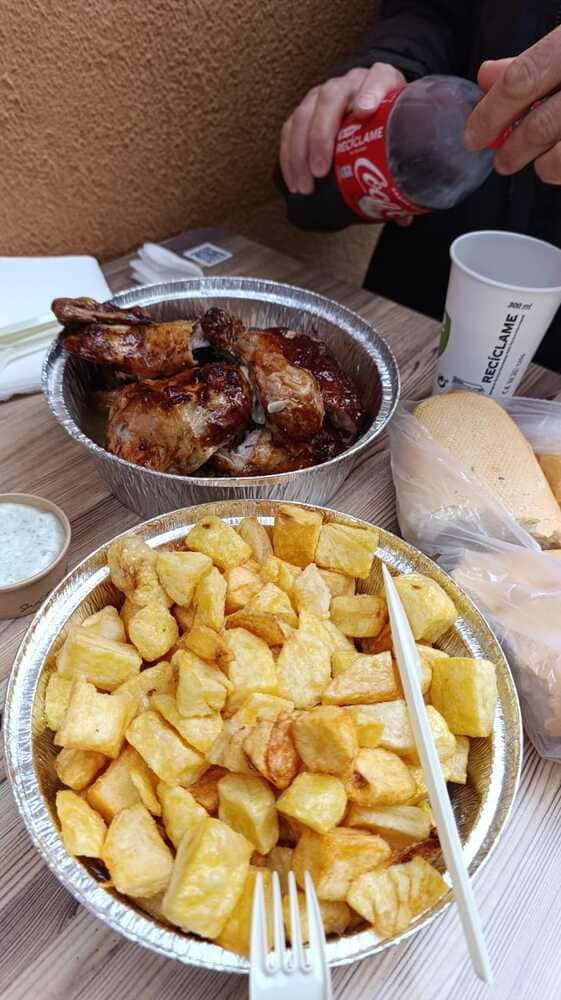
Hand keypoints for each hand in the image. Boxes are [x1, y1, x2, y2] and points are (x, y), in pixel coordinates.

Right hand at [280, 63, 405, 194]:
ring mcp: (324, 94)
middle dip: (322, 134)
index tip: (365, 111)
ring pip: (304, 114)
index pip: (378, 78)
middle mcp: (351, 82)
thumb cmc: (390, 128)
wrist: (373, 109)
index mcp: (382, 82)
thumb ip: (404, 171)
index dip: (370, 92)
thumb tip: (403, 216)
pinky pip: (290, 129)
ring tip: (306, 186)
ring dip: (300, 151)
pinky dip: (288, 156)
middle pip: (331, 97)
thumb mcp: (403, 141)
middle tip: (321, 170)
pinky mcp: (305, 109)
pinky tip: (293, 182)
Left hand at [464, 26, 560, 182]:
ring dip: (542, 166)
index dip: (491, 114)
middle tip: (502, 160)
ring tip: (539, 160)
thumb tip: (488, 77)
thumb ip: (530, 63)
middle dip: (513, 150)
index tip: (474, 135)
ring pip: (558, 159)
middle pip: (539, 126)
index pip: (521, 80)